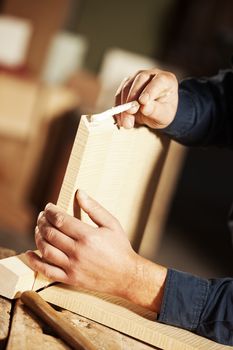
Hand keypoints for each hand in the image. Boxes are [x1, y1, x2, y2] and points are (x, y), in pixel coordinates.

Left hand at [27, 190, 166, 312]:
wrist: (126, 276)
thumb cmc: (120, 248)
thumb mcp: (111, 224)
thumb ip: (94, 208)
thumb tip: (80, 192)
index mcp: (88, 236)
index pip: (60, 220)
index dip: (50, 211)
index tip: (48, 206)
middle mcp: (77, 251)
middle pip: (50, 233)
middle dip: (42, 221)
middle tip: (42, 216)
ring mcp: (72, 266)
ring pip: (45, 250)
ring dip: (38, 236)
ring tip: (39, 229)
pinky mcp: (70, 279)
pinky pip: (46, 271)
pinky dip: (34, 262)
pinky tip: (29, 253)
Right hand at [115, 68, 177, 128]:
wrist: (155, 113)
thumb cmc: (163, 112)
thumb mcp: (164, 116)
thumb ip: (156, 111)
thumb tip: (144, 107)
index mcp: (167, 80)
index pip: (159, 81)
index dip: (150, 90)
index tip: (143, 102)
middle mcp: (152, 75)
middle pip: (139, 81)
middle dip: (133, 99)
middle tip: (130, 113)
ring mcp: (137, 78)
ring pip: (126, 87)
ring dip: (124, 106)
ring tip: (126, 123)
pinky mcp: (127, 85)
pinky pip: (119, 94)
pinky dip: (118, 107)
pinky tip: (120, 120)